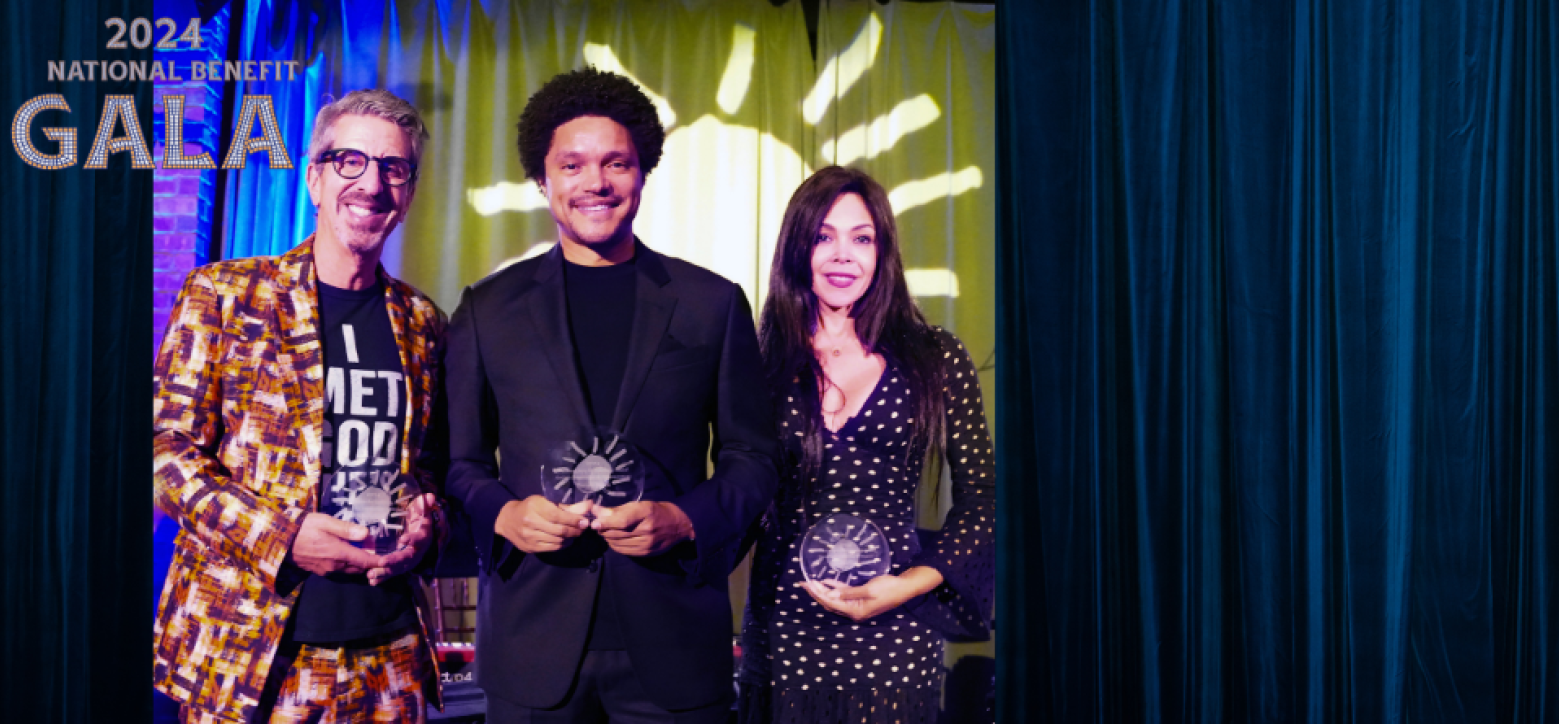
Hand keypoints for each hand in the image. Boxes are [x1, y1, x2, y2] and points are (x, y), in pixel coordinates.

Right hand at [288, 513, 385, 576]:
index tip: (391, 560)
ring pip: (351, 571)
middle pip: (360, 568)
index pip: (365, 561)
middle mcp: (335, 566)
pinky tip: (351, 556)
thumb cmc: (303, 528)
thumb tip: (367, 534)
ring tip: (369, 554)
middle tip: (383, 554)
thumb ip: (347, 529)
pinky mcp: (320, 571)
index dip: (380, 561)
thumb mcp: (325, 522)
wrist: (279, 541)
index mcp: (339, 553)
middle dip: (372, 564)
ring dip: (361, 565)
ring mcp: (327, 570)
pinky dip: (350, 566)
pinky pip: (341, 571)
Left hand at [366, 493, 440, 585]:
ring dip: (386, 572)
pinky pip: (392, 572)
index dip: (413, 539)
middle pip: (407, 558)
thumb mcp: (420, 509)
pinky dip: (382, 577)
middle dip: (395, 561)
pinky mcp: (399, 565)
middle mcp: (417, 551)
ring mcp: (408, 559)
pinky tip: (372, 581)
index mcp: (423, 536)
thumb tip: (429, 497)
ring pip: (398, 568)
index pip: (420, 539)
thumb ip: (424, 504)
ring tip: (372, 575)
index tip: (403, 539)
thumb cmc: (417, 517)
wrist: (417, 529)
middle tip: (382, 562)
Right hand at [495, 495, 591, 552]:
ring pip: (556, 540)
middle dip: (574, 530)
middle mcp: (530, 522)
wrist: (507, 520)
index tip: (585, 522)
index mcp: (535, 506)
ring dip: (570, 538)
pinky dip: (562, 545)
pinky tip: (566, 540)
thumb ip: (567, 506)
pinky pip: (551, 548)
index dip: (573, 520)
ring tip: (576, 534)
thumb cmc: (530, 507)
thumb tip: (590, 506)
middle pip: (559, 530)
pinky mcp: (529, 547)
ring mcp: (529, 536)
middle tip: (583, 529)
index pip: (558, 516)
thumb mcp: (546, 501)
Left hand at [590, 501, 693, 556]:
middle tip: (597, 524)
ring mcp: (647, 544)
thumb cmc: (659, 511)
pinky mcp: (645, 553)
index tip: (594, 522)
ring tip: (605, 530)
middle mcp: (647, 530)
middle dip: (603, 529)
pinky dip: (615, 544)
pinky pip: (623, 550)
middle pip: (617, 533)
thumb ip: (618, 509)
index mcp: (646, 513)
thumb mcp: (641, 504)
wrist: (679, 526)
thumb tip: (596, 511)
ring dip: (607, 537)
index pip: (622, 521)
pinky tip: (614, 538)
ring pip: (617, 543)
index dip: (606, 522)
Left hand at [799, 566, 944, 621]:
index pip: (831, 602)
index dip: (817, 593)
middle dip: (816, 593)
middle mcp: (854, 612)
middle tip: (803, 583)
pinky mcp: (861, 599)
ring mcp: (858, 606)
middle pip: (830, 602)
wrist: (905, 587)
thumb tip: (831, 593)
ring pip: (835, 598)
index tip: (806, 584)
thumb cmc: (889, 588)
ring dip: (824, 590)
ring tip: (811, 582)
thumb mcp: (869, 589)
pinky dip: (835, 588)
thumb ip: (849, 592)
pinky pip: (844, 594)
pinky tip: (826, 581)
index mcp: (856, 612)